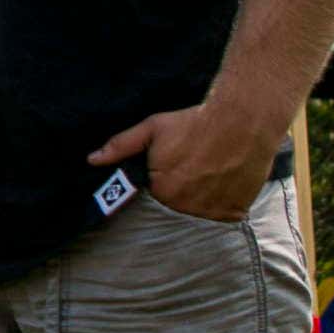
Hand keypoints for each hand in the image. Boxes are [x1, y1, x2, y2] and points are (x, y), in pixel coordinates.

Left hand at [89, 99, 282, 220]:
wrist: (242, 120)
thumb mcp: (152, 129)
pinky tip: (229, 176)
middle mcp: (185, 207)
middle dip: (187, 183)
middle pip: (181, 200)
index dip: (169, 171)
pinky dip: (227, 198)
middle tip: (200, 159)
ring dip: (207, 192)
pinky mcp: (235, 211)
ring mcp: (212, 211)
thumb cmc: (194, 122)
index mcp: (162, 190)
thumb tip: (92, 160)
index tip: (181, 156)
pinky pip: (226, 212)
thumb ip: (120, 147)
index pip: (160, 188)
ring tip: (216, 166)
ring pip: (203, 207)